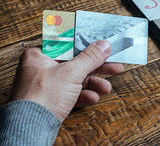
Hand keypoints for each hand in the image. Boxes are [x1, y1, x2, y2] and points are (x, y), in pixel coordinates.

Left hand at [9, 40, 123, 120]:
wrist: (31, 128)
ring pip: (75, 80)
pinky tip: (92, 98)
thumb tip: (103, 46)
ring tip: (105, 87)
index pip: (68, 46)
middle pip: (75, 63)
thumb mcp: (71, 72)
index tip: (102, 48)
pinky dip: (83, 95)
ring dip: (93, 84)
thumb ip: (90, 57)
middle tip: (113, 66)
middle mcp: (40, 69)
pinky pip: (71, 94)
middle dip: (96, 68)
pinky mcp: (50, 101)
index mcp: (39, 56)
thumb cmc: (41, 97)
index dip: (87, 47)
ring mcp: (45, 86)